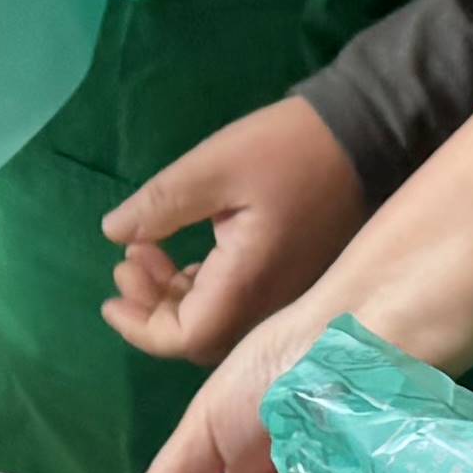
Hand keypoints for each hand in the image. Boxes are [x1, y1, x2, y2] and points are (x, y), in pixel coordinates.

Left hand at [101, 99, 370, 367]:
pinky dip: (199, 287)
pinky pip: (237, 302)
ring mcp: (284, 293)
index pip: (186, 338)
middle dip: (152, 310)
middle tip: (127, 261)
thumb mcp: (211, 168)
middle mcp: (269, 303)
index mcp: (249, 284)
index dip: (142, 328)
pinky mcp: (290, 277)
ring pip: (216, 321)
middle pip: (199, 337)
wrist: (363, 135)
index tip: (110, 297)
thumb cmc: (286, 149)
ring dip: (172, 295)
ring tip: (142, 250)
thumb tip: (112, 233)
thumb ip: (159, 206)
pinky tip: (180, 254)